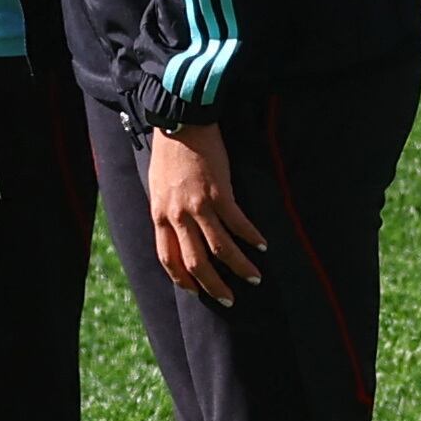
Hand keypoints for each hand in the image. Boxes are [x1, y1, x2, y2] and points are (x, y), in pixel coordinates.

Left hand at [147, 120, 267, 299]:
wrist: (180, 122)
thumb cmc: (169, 151)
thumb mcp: (158, 186)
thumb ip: (167, 210)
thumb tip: (178, 229)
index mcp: (160, 215)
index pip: (168, 258)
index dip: (183, 279)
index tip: (196, 291)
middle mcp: (177, 215)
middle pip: (196, 262)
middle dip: (214, 286)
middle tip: (229, 299)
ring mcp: (198, 205)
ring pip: (220, 248)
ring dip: (239, 267)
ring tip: (253, 278)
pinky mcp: (219, 192)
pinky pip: (237, 223)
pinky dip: (251, 236)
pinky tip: (262, 244)